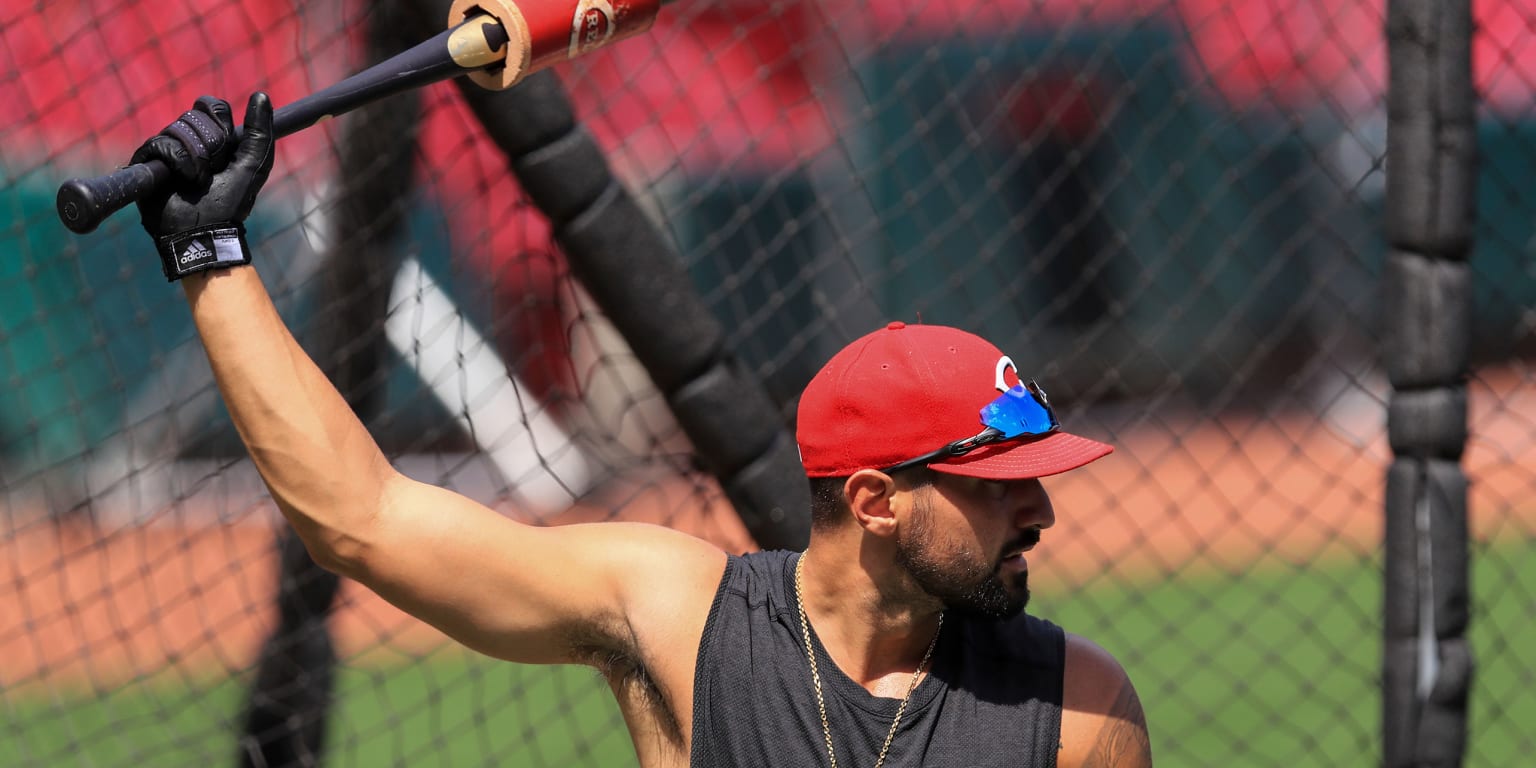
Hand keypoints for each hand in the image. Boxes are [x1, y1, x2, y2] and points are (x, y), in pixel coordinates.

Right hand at [133, 92, 274, 280]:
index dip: (219, 119)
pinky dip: (179, 162)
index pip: (212, 106)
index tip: (227, 143)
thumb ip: (260, 131)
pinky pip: (160, 144)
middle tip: (214, 169)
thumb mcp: (254, 164)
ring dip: (196, 157)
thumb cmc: (231, 202)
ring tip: (199, 180)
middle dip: (210, 144)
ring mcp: (166, 151)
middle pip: (194, 115)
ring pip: (177, 128)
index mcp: (214, 139)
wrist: (204, 230)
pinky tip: (184, 181)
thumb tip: (261, 94)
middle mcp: (189, 142)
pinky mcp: (147, 161)